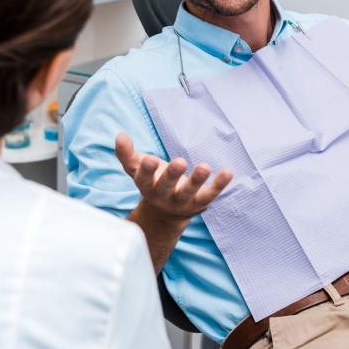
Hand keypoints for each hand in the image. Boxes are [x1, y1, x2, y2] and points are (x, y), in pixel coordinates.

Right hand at [115, 132, 231, 222]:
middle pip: (166, 187)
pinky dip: (219, 184)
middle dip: (172, 175)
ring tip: (204, 166)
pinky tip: (228, 172)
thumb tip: (120, 136)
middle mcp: (163, 196)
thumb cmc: (153, 182)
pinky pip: (210, 194)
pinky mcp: (200, 203)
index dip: (146, 170)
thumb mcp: (137, 169)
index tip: (150, 159)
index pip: (143, 179)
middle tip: (179, 162)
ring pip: (189, 193)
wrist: (166, 213)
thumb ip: (127, 154)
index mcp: (147, 186)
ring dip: (197, 180)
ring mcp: (182, 201)